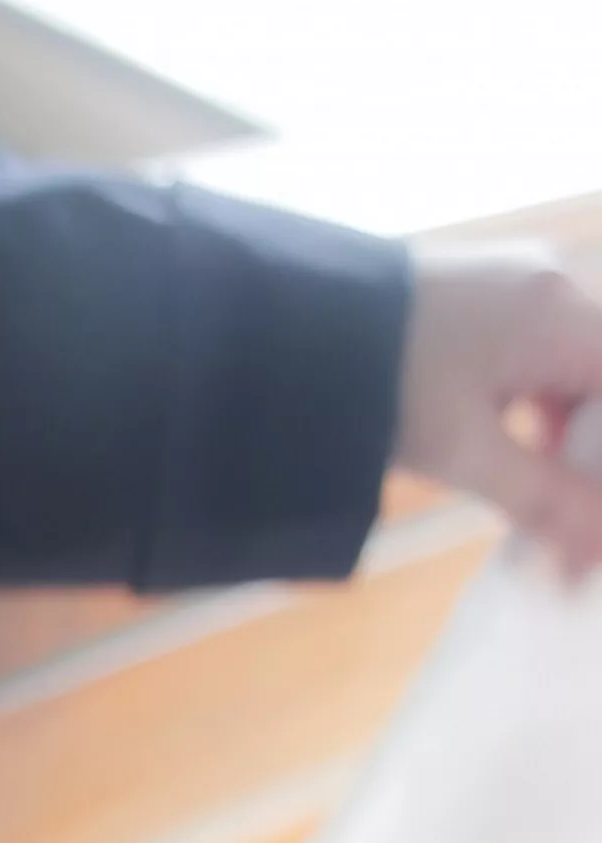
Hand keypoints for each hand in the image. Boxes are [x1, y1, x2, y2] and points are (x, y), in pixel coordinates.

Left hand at [396, 244, 601, 580]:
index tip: (590, 527)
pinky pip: (536, 359)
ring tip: (541, 507)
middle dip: (590, 461)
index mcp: (564, 314)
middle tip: (570, 535)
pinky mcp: (480, 299)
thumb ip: (544, 500)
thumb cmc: (376, 383)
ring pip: (572, 375)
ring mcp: (515, 286)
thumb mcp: (463, 452)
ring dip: (566, 442)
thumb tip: (593, 556)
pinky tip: (508, 458)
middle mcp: (553, 286)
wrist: (274, 327)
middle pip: (601, 384)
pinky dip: (534, 413)